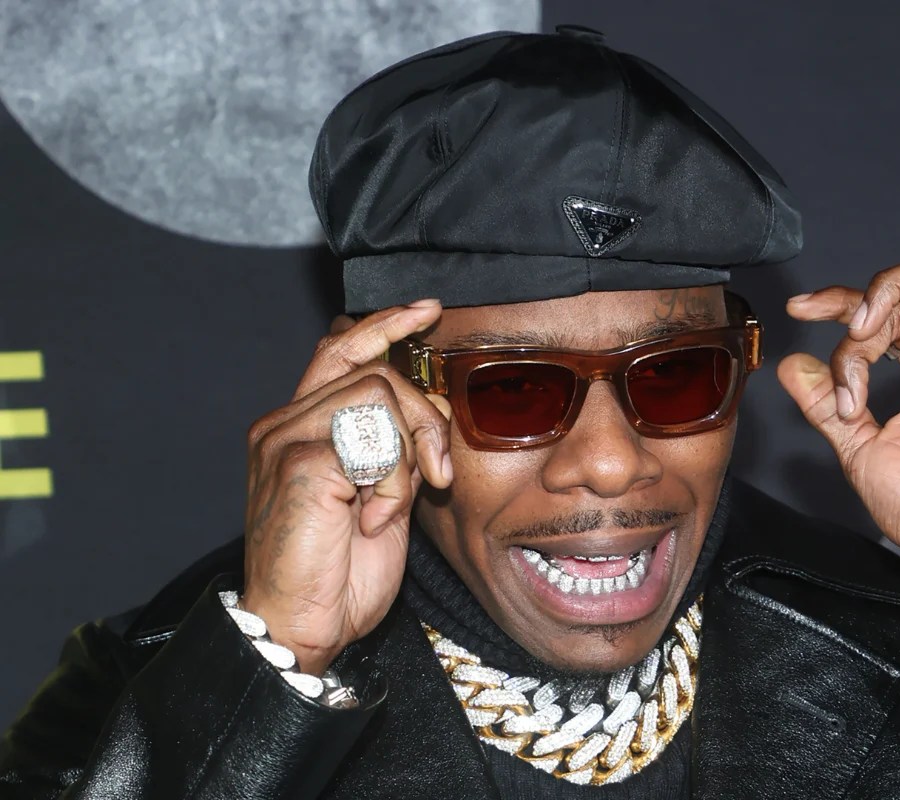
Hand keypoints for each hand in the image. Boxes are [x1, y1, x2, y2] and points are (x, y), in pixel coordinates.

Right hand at [241, 301, 450, 672]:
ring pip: (377, 396)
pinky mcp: (298, 465)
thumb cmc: (338, 571)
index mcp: (299, 427)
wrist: (300, 628)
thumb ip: (395, 447)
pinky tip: (376, 520)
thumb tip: (430, 406)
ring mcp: (285, 441)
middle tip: (437, 472)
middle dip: (425, 414)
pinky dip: (393, 484)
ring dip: (407, 456)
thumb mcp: (381, 497)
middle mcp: (283, 425)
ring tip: (391, 506)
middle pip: (374, 371)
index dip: (385, 326)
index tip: (426, 312)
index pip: (341, 351)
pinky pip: (374, 442)